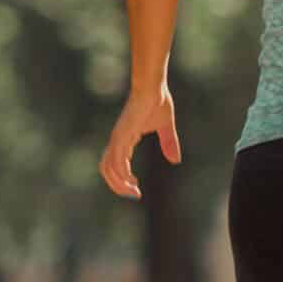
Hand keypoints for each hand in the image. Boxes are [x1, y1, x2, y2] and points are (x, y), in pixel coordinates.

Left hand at [99, 82, 180, 198]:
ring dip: (118, 184)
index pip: (115, 163)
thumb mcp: (166, 126)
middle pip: (106, 170)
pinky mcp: (121, 135)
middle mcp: (118, 140)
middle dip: (118, 186)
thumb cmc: (157, 101)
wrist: (152, 87)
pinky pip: (116, 160)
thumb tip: (175, 161)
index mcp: (125, 139)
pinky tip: (132, 180)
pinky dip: (121, 173)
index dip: (123, 178)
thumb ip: (169, 143)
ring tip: (133, 191)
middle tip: (135, 194)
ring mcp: (118, 138)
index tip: (137, 188)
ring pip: (108, 168)